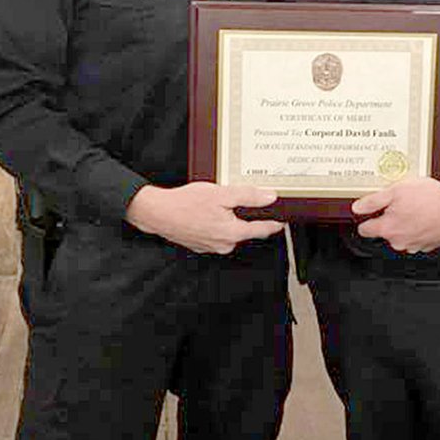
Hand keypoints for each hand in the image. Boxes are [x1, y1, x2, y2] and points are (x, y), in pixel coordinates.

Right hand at [125, 182, 284, 253]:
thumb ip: (248, 196)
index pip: (261, 230)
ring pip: (228, 231)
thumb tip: (270, 198)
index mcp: (232, 233)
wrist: (158, 213)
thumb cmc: (186, 204)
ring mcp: (211, 246)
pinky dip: (214, 223)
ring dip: (227, 219)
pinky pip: (215, 233)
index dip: (273, 224)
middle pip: (244, 230)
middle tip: (239, 201)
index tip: (281, 222)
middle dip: (245, 217)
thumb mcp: (222, 194)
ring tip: (217, 203)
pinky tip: (206, 211)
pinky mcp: (200, 244)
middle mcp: (223, 244)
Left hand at [351, 177, 439, 253]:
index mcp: (388, 228)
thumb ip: (373, 201)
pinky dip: (418, 228)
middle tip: (399, 203)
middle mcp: (399, 241)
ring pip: (401, 234)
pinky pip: (416, 236)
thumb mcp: (396, 190)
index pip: (365, 230)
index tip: (370, 212)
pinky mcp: (427, 245)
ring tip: (415, 207)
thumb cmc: (430, 199)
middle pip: (384, 232)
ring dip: (405, 223)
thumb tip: (358, 207)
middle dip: (389, 218)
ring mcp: (414, 245)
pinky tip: (424, 215)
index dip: (366, 218)